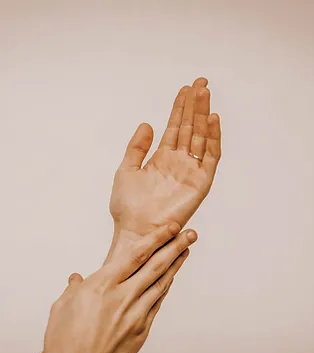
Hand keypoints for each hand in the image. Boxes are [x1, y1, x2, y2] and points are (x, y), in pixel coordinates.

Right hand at [44, 223, 196, 352]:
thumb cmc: (66, 342)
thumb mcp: (62, 307)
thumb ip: (73, 289)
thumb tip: (76, 279)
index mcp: (103, 284)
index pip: (137, 254)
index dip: (157, 238)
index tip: (171, 227)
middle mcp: (124, 295)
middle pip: (155, 265)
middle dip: (175, 246)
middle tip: (190, 233)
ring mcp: (136, 312)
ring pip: (161, 282)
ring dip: (175, 264)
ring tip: (186, 250)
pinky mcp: (142, 328)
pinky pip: (157, 302)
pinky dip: (165, 288)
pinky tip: (170, 279)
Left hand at [108, 77, 220, 259]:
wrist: (135, 231)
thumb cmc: (128, 207)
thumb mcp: (126, 170)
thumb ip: (137, 147)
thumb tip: (147, 123)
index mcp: (162, 158)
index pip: (174, 127)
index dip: (180, 108)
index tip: (185, 89)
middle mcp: (178, 162)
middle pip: (190, 128)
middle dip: (195, 105)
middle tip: (200, 83)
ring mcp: (190, 171)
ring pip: (200, 137)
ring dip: (204, 115)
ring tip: (205, 93)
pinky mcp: (200, 183)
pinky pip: (210, 157)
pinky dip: (213, 139)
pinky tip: (213, 120)